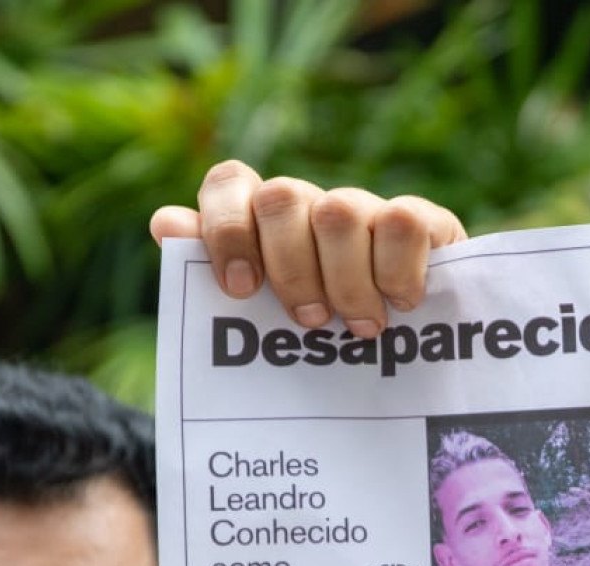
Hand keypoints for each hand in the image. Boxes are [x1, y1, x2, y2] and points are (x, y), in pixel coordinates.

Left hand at [150, 160, 466, 337]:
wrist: (412, 360)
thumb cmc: (322, 344)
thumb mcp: (264, 323)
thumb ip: (211, 277)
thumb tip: (165, 224)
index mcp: (266, 221)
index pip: (231, 181)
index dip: (226, 229)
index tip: (238, 289)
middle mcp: (312, 205)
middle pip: (282, 197)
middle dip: (289, 267)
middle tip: (307, 320)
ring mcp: (366, 210)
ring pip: (339, 210)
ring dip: (345, 280)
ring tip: (359, 326)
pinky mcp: (423, 222)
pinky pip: (403, 223)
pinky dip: (396, 271)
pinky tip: (400, 304)